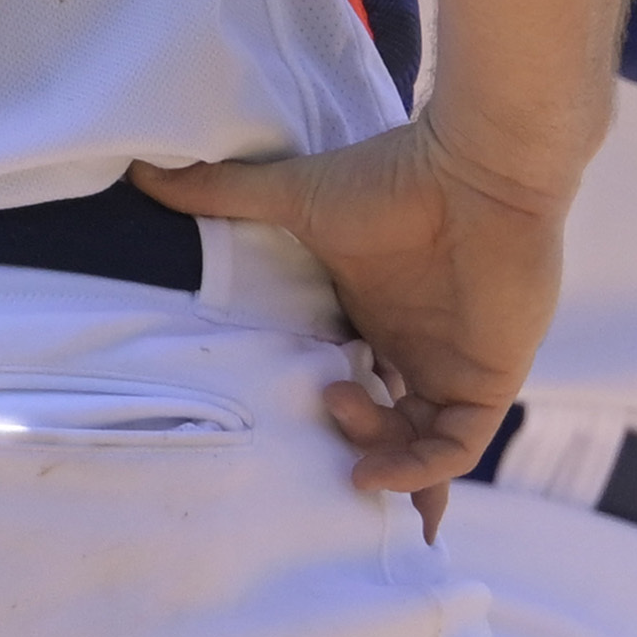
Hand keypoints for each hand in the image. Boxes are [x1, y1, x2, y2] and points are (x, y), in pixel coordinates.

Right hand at [150, 127, 574, 521]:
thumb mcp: (296, 196)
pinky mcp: (491, 378)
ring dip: (381, 460)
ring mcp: (456, 367)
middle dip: (352, 453)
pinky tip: (377, 471)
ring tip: (347, 443)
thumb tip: (145, 172)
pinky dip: (422, 470)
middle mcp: (417, 350)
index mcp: (376, 319)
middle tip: (316, 439)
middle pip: (387, 431)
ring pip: (420, 448)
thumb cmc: (394, 178)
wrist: (476, 165)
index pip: (353, 390)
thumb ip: (225, 193)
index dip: (326, 423)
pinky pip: (459, 446)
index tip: (279, 442)